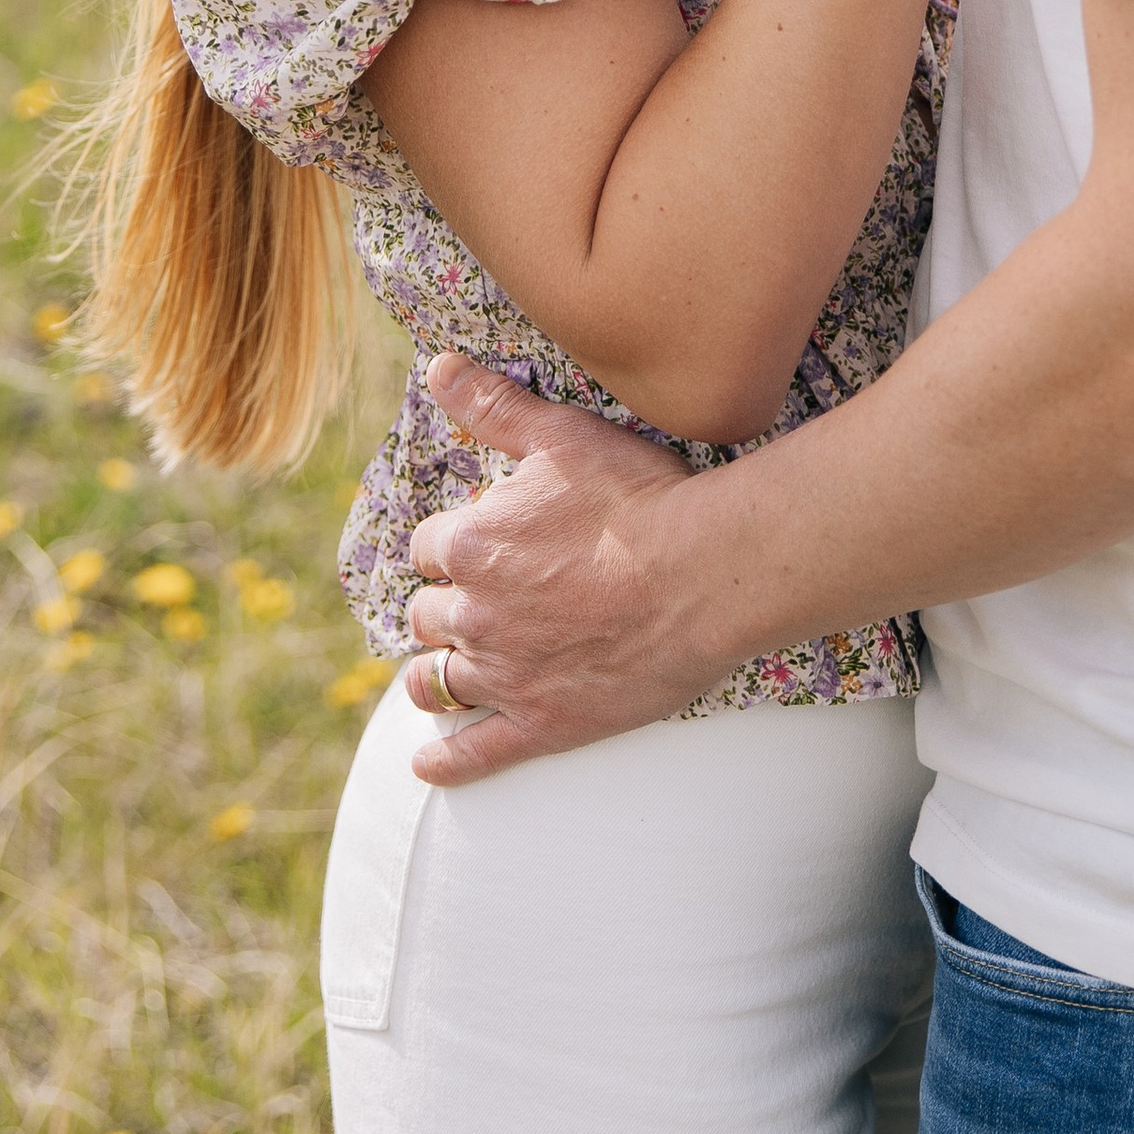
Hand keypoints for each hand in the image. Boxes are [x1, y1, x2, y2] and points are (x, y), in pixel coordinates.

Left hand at [401, 357, 732, 785]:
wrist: (705, 574)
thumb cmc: (639, 497)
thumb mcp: (563, 435)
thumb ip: (494, 404)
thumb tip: (440, 367)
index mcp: (472, 546)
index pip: (429, 547)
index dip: (450, 542)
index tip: (472, 542)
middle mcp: (475, 615)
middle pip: (428, 616)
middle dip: (444, 606)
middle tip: (472, 603)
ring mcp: (506, 675)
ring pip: (437, 683)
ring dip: (434, 675)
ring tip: (440, 674)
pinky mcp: (542, 723)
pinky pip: (474, 754)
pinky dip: (446, 763)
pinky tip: (428, 766)